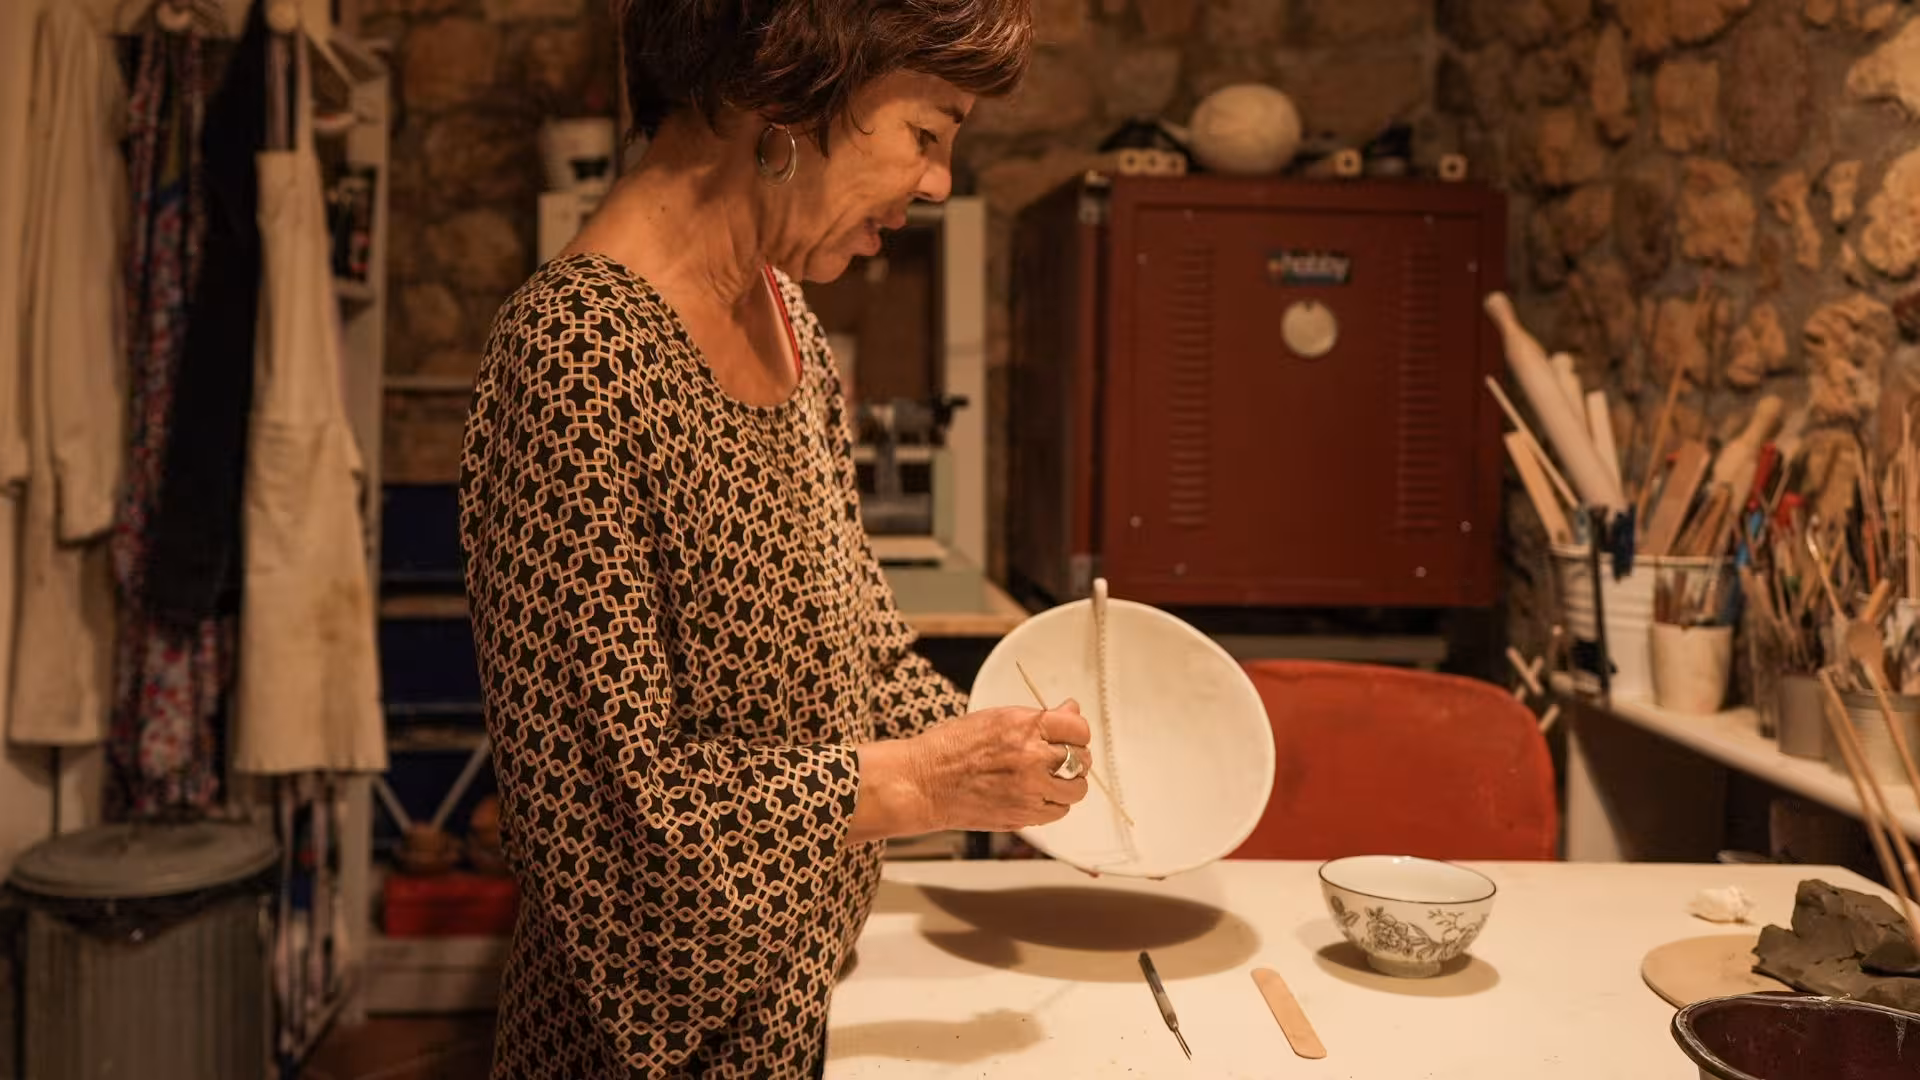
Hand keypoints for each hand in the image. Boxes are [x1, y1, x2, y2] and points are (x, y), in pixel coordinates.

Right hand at [908, 701, 1091, 831]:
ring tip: (1052, 779)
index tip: (1071, 735)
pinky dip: (1054, 804)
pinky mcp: (1023, 815)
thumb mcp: (995, 718)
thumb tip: (1071, 711)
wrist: (923, 783)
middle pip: (1081, 758)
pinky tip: (1037, 795)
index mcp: (1023, 727)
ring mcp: (1029, 790)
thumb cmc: (951, 747)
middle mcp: (1031, 758)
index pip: (1077, 728)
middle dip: (1075, 756)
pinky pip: (1058, 811)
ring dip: (1069, 783)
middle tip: (1060, 757)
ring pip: (1076, 789)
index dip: (1077, 731)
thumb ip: (1037, 718)